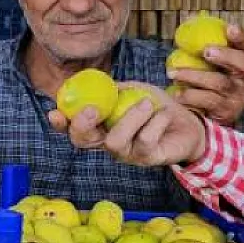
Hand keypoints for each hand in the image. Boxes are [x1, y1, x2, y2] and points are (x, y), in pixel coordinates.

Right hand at [48, 84, 208, 166]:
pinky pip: (144, 140)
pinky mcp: (147, 159)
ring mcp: (127, 154)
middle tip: (94, 109)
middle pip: (83, 142)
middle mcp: (109, 143)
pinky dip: (155, 121)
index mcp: (101, 127)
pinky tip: (164, 113)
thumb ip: (115, 89)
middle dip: (82, 125)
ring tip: (148, 103)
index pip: (73, 129)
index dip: (60, 124)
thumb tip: (97, 83)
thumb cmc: (157, 107)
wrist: (189, 122)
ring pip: (114, 142)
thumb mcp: (134, 90)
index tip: (54, 112)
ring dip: (131, 117)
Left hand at [168, 24, 243, 124]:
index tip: (228, 28)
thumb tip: (189, 21)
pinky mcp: (226, 111)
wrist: (212, 115)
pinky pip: (207, 101)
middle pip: (243, 64)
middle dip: (226, 55)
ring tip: (173, 72)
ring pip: (219, 83)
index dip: (241, 36)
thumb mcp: (210, 63)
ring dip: (194, 75)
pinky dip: (189, 95)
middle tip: (206, 51)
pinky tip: (176, 93)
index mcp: (243, 60)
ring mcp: (237, 95)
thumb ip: (205, 45)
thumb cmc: (209, 81)